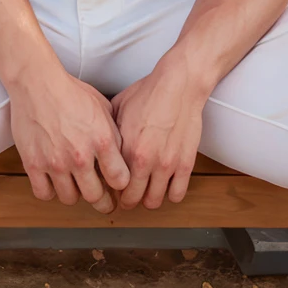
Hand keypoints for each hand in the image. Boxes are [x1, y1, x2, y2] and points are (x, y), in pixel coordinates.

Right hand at [9, 67, 129, 214]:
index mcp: (102, 141)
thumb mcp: (104, 109)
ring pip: (70, 199)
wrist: (38, 83)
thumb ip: (114, 135)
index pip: (121, 181)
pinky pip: (43, 193)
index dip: (121, 185)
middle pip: (96, 197)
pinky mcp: (33, 164)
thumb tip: (123, 154)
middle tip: (102, 201)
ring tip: (76, 187)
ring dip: (75, 195)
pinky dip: (50, 192)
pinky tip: (54, 183)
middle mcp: (80, 156)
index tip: (118, 185)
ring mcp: (55, 162)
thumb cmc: (71, 92)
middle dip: (102, 201)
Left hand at [111, 59, 206, 209]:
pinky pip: (177, 194)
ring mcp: (167, 164)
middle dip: (127, 200)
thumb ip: (110, 133)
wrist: (180, 84)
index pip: (112, 183)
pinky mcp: (185, 164)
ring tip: (147, 191)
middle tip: (128, 196)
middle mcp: (145, 161)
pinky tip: (167, 186)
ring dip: (149, 199)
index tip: (112, 186)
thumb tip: (101, 144)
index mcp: (125, 148)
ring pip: (154, 202)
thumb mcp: (118, 110)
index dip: (111, 187)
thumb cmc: (150, 93)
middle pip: (132, 200)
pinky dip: (171, 195)